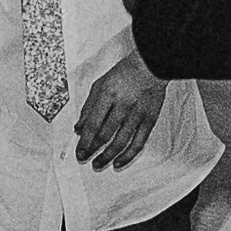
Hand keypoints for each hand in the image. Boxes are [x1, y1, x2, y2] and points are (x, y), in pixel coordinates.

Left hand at [71, 50, 167, 170]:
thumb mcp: (100, 84)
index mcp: (108, 95)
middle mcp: (123, 105)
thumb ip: (88, 106)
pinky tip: (118, 162)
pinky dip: (127, 155)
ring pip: (120, 142)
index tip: (80, 151)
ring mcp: (137, 114)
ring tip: (98, 163)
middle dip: (92, 150)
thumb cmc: (125, 73)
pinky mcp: (149, 120)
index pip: (93, 124)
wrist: (151, 66)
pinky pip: (138, 143)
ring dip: (107, 156)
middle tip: (85, 158)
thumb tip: (79, 128)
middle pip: (105, 135)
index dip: (84, 141)